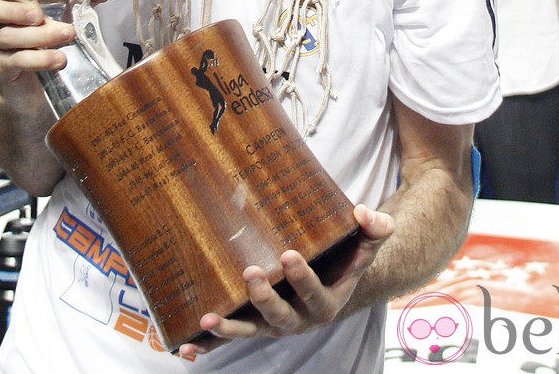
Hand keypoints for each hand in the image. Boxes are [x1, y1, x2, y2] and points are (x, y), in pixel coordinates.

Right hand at [0, 0, 116, 105]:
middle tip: (38, 14)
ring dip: (38, 35)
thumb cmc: (41, 42)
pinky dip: (39, 59)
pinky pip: (15, 61)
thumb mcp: (61, 16)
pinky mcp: (0, 69)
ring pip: (6, 36)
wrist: (29, 91)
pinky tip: (59, 59)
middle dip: (10, 9)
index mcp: (1, 3)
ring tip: (67, 34)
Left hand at [177, 204, 393, 360]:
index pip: (314, 292)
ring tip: (207, 320)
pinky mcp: (252, 323)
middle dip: (264, 297)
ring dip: (228, 329)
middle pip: (279, 315)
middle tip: (251, 273)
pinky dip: (208, 345)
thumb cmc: (343, 260)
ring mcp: (271, 324)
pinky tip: (184, 346)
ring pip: (250, 330)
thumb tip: (363, 212)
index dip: (302, 277)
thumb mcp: (363, 247)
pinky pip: (230, 339)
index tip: (289, 254)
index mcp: (324, 301)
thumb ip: (373, 231)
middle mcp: (297, 318)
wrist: (332, 284)